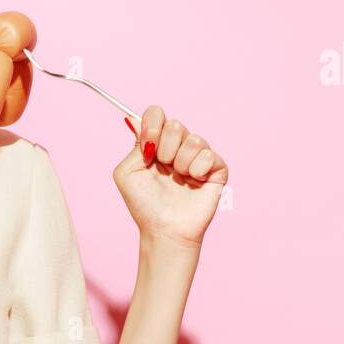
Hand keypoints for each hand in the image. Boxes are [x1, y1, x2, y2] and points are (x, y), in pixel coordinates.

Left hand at [115, 108, 228, 249]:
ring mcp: (198, 157)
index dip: (152, 125)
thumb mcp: (126, 173)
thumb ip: (134, 144)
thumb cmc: (145, 205)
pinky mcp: (216, 169)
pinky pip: (209, 155)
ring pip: (194, 139)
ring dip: (181, 162)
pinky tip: (194, 182)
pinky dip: (197, 169)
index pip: (156, 114)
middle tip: (163, 168)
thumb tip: (134, 120)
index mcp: (156, 144)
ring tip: (179, 179)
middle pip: (175, 125)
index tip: (148, 147)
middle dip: (165, 149)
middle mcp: (177, 147)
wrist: (164, 229)